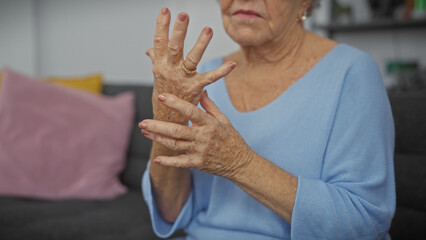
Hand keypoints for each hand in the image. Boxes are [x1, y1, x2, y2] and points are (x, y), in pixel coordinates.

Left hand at [139, 91, 253, 178]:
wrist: (240, 162)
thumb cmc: (231, 139)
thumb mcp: (223, 119)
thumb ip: (210, 105)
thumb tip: (202, 90)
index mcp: (209, 123)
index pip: (190, 111)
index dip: (175, 103)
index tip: (161, 96)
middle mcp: (203, 137)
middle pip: (177, 130)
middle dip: (158, 126)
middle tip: (142, 122)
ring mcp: (200, 151)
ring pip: (175, 144)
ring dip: (158, 139)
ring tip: (145, 132)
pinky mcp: (198, 163)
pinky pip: (180, 162)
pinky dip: (168, 162)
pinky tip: (157, 159)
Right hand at [147, 8, 235, 123]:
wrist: (167, 120)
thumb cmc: (164, 95)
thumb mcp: (158, 77)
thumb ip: (156, 60)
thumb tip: (150, 49)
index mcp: (161, 65)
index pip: (160, 42)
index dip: (162, 26)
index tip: (165, 10)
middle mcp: (170, 70)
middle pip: (174, 48)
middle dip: (178, 31)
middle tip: (183, 15)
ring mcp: (183, 79)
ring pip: (192, 59)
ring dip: (200, 45)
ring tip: (208, 30)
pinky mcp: (195, 88)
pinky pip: (210, 78)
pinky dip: (221, 71)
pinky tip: (232, 64)